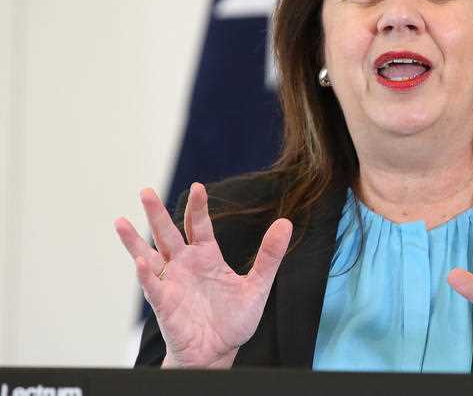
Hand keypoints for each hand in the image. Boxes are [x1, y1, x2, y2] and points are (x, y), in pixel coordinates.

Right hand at [114, 183, 291, 367]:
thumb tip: (285, 223)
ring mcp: (172, 283)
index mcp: (207, 256)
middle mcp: (185, 265)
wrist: (220, 352)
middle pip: (168, 233)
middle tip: (145, 191)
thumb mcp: (257, 285)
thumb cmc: (234, 320)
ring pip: (149, 256)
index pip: (199, 225)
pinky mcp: (165, 304)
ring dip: (135, 241)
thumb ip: (269, 256)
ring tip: (120, 221)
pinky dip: (145, 274)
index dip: (197, 206)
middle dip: (157, 213)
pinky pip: (153, 286)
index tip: (198, 187)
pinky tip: (139, 261)